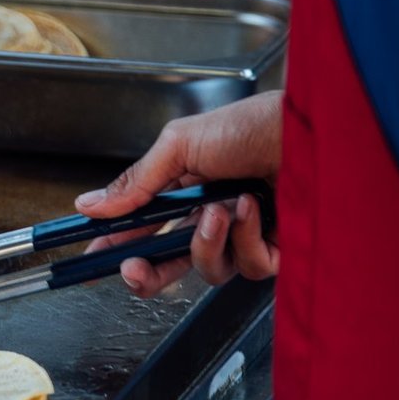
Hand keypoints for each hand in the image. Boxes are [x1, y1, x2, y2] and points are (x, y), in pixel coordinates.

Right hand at [75, 92, 281, 296]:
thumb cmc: (252, 125)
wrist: (306, 129)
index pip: (145, 231)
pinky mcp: (278, 249)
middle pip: (172, 265)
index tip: (95, 258)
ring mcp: (246, 236)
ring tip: (219, 208)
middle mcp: (215, 218)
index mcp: (187, 194)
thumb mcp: (179, 145)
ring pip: (210, 270)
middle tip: (134, 269)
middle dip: (148, 274)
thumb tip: (92, 205)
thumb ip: (135, 182)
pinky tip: (252, 208)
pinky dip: (247, 237)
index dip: (120, 248)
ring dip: (207, 241)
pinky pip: (250, 266)